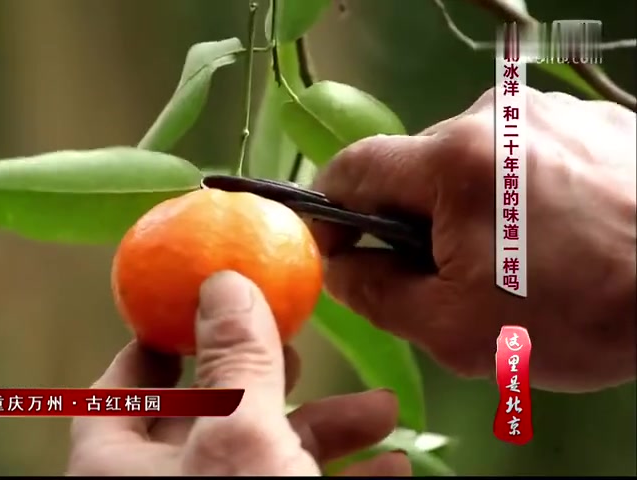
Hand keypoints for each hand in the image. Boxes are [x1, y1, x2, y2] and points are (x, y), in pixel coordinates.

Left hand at [68, 271, 410, 475]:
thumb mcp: (238, 432)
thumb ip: (233, 356)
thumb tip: (223, 278)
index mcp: (117, 462)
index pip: (126, 382)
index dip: (165, 336)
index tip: (209, 302)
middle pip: (212, 412)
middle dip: (270, 375)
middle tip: (299, 344)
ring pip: (265, 455)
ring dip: (327, 428)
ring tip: (380, 409)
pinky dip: (343, 474)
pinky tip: (390, 463)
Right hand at [310, 88, 635, 392]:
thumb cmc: (585, 310)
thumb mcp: (459, 329)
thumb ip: (379, 296)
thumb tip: (339, 268)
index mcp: (451, 160)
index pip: (350, 167)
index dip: (328, 212)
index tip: (337, 251)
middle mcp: (492, 118)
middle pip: (412, 169)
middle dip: (410, 224)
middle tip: (443, 279)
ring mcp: (546, 113)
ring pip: (467, 165)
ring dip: (467, 211)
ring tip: (516, 263)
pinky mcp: (590, 121)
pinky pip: (520, 157)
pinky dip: (516, 196)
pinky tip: (555, 238)